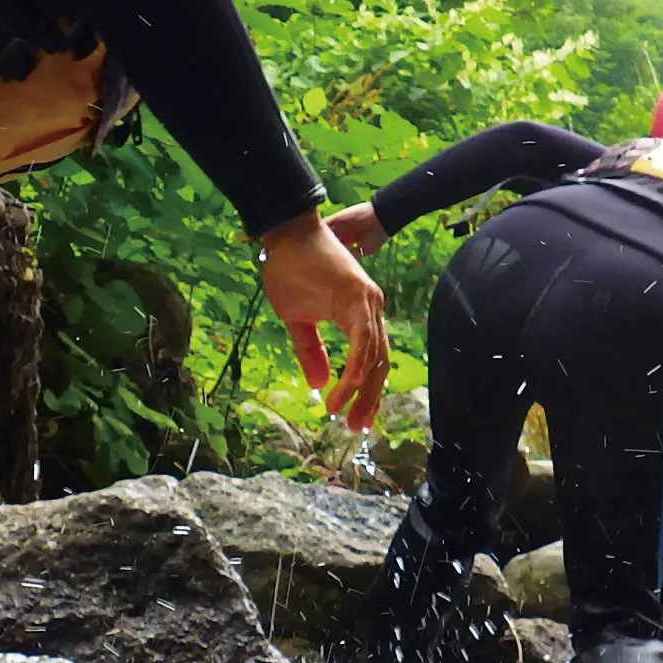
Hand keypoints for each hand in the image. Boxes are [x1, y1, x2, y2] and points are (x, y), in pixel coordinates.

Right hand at [259, 210, 390, 430]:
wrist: (285, 234)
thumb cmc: (290, 270)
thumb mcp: (297, 320)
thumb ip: (310, 352)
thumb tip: (318, 384)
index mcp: (360, 316)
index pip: (370, 361)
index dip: (364, 391)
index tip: (351, 417)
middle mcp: (371, 310)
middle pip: (378, 363)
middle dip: (369, 399)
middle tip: (356, 427)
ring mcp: (368, 302)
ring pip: (374, 355)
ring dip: (362, 389)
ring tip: (345, 413)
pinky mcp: (357, 296)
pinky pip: (363, 338)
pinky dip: (357, 365)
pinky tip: (348, 387)